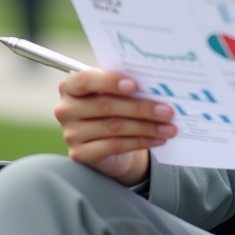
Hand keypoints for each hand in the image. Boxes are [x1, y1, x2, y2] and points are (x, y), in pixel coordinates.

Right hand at [54, 69, 176, 185]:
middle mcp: (65, 109)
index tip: (135, 85)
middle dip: (141, 107)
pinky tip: (157, 140)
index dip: (109, 82)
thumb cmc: (112, 107)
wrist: (104, 142)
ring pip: (114, 127)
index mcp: (70, 86)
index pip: (85, 80)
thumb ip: (125, 86)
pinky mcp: (80, 154)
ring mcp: (71, 133)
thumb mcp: (114, 93)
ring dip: (146, 127)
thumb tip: (156, 86)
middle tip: (167, 110)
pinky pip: (115, 146)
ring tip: (169, 127)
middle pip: (105, 106)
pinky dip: (140, 142)